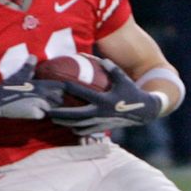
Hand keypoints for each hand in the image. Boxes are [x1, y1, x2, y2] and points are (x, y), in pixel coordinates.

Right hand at [0, 58, 63, 120]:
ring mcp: (38, 104)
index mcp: (40, 84)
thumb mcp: (18, 76)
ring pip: (49, 108)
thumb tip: (33, 56)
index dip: (59, 90)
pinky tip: (29, 112)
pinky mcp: (33, 113)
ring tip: (36, 106)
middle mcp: (41, 93)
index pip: (60, 87)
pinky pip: (41, 115)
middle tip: (44, 101)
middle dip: (53, 101)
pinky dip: (37, 114)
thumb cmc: (7, 87)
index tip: (56, 92)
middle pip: (58, 99)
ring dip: (45, 108)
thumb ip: (28, 68)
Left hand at [46, 60, 160, 133]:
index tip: (59, 85)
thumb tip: (101, 59)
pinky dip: (75, 129)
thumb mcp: (124, 79)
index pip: (84, 94)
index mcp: (104, 100)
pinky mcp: (101, 129)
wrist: (143, 112)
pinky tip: (67, 125)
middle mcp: (100, 113)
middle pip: (75, 115)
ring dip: (64, 123)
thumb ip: (113, 69)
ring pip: (77, 125)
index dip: (71, 89)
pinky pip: (84, 131)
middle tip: (46, 110)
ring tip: (52, 118)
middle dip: (60, 114)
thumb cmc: (131, 92)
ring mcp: (100, 123)